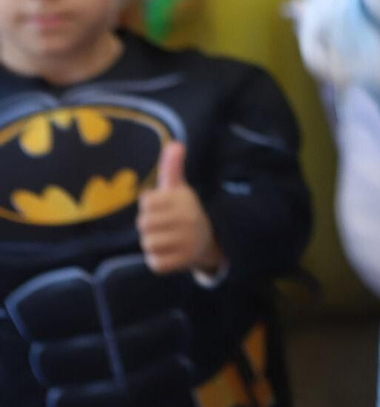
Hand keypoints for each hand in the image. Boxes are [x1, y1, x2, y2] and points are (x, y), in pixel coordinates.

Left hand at [139, 143, 222, 275]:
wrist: (209, 240)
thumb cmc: (183, 211)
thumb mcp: (178, 189)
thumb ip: (172, 168)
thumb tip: (176, 144)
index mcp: (184, 199)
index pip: (147, 202)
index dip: (150, 206)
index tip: (163, 208)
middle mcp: (188, 219)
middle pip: (144, 224)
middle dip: (150, 227)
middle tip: (165, 226)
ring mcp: (188, 241)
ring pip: (148, 244)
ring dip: (153, 244)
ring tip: (167, 241)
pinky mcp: (184, 261)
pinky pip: (156, 263)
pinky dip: (158, 260)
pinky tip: (170, 254)